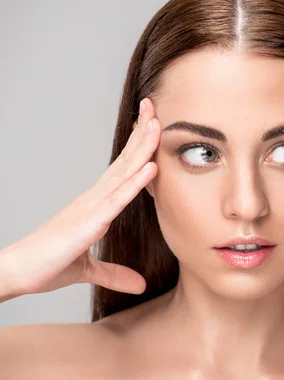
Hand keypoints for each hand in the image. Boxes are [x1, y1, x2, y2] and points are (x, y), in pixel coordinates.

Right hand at [1, 98, 159, 298]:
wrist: (18, 273)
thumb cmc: (47, 265)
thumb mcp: (89, 270)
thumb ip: (115, 273)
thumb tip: (139, 285)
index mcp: (95, 204)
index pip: (121, 169)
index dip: (137, 147)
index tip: (150, 125)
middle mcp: (94, 199)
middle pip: (124, 161)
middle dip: (141, 134)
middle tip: (156, 108)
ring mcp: (92, 207)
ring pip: (123, 172)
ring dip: (142, 148)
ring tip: (157, 124)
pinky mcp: (89, 221)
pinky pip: (118, 198)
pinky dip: (136, 182)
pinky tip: (151, 166)